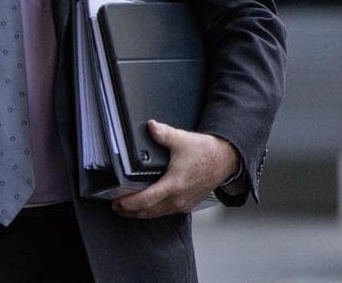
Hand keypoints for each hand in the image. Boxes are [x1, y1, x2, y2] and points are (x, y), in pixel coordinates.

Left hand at [112, 120, 237, 218]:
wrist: (225, 159)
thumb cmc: (206, 152)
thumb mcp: (181, 139)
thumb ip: (163, 133)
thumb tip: (151, 126)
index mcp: (174, 185)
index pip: (146, 200)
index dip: (129, 203)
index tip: (116, 202)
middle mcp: (179, 198)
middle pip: (149, 212)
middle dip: (130, 211)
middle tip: (116, 206)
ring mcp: (184, 203)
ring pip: (158, 214)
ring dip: (141, 213)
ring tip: (127, 208)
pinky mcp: (188, 204)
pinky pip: (167, 212)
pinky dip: (154, 211)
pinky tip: (147, 205)